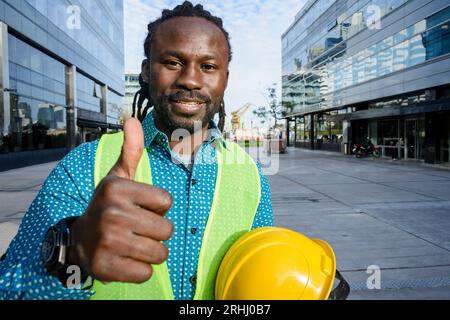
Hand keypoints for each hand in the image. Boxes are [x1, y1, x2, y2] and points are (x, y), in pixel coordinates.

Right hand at [69, 118, 173, 283]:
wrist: (79, 240)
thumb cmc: (108, 206)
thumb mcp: (118, 177)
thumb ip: (131, 150)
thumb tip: (132, 119)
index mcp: (117, 188)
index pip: (167, 201)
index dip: (158, 207)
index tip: (140, 207)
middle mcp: (111, 213)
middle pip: (167, 230)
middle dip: (157, 232)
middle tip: (137, 229)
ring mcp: (108, 241)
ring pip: (160, 253)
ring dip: (152, 252)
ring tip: (133, 244)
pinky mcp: (106, 267)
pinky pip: (146, 273)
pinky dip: (140, 269)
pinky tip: (126, 259)